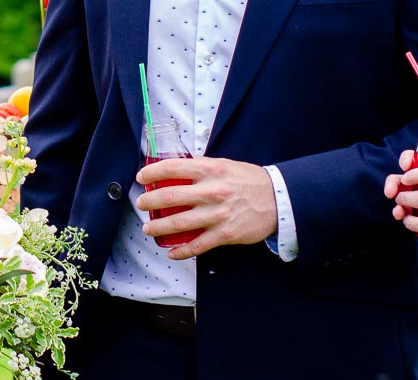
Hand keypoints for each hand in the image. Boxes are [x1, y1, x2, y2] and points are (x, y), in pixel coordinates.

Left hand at [135, 157, 277, 259]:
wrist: (277, 199)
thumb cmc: (249, 181)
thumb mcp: (225, 165)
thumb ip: (202, 168)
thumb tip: (177, 170)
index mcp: (211, 169)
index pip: (173, 167)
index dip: (153, 172)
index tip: (141, 177)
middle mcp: (212, 191)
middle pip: (170, 197)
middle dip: (149, 201)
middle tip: (140, 204)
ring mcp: (218, 214)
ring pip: (179, 223)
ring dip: (158, 227)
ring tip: (148, 228)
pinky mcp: (225, 234)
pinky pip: (197, 245)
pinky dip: (181, 251)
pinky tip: (171, 252)